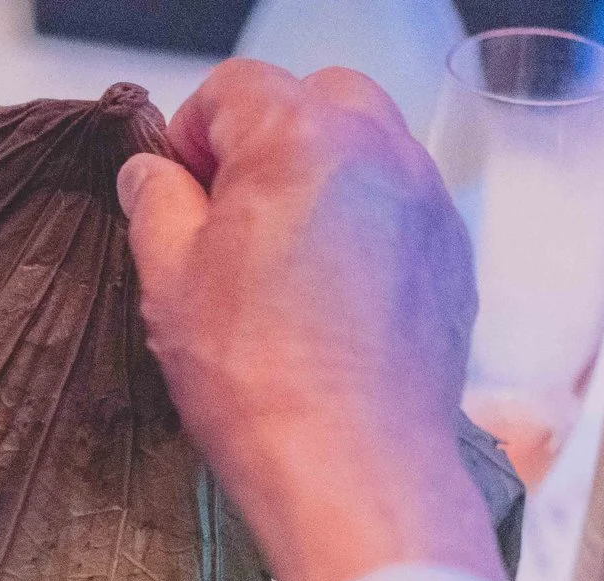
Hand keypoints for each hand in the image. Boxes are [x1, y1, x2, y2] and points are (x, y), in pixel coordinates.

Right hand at [120, 60, 504, 580]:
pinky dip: (363, 226)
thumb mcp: (170, 284)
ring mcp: (425, 199)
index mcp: (298, 138)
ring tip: (282, 264)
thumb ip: (156, 204)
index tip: (179, 190)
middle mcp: (377, 150)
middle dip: (267, 143)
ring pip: (365, 148)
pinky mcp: (452, 253)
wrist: (353, 471)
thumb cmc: (263, 383)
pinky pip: (399, 206)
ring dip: (319, 180)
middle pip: (313, 99)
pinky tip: (329, 297)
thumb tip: (151, 174)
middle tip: (230, 220)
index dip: (193, 135)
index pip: (233, 87)